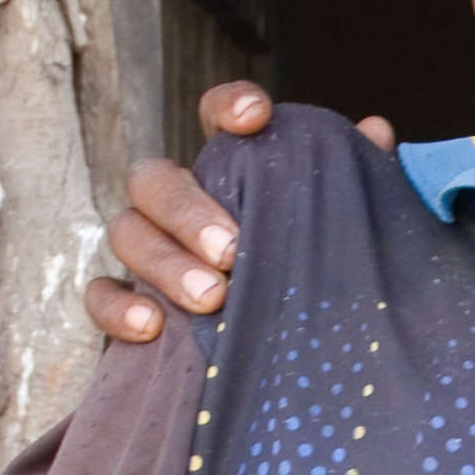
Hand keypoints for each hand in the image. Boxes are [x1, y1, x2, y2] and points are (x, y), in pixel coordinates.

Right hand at [86, 87, 397, 342]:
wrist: (290, 368)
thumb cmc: (314, 282)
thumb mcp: (343, 236)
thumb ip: (354, 186)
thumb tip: (375, 130)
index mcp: (230, 176)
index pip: (214, 120)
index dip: (227, 107)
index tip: (256, 116)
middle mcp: (179, 205)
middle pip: (155, 180)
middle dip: (188, 211)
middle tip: (232, 250)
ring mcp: (147, 254)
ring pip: (127, 234)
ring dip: (165, 263)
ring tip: (213, 297)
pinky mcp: (128, 306)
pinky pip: (99, 296)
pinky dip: (118, 306)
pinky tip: (153, 327)